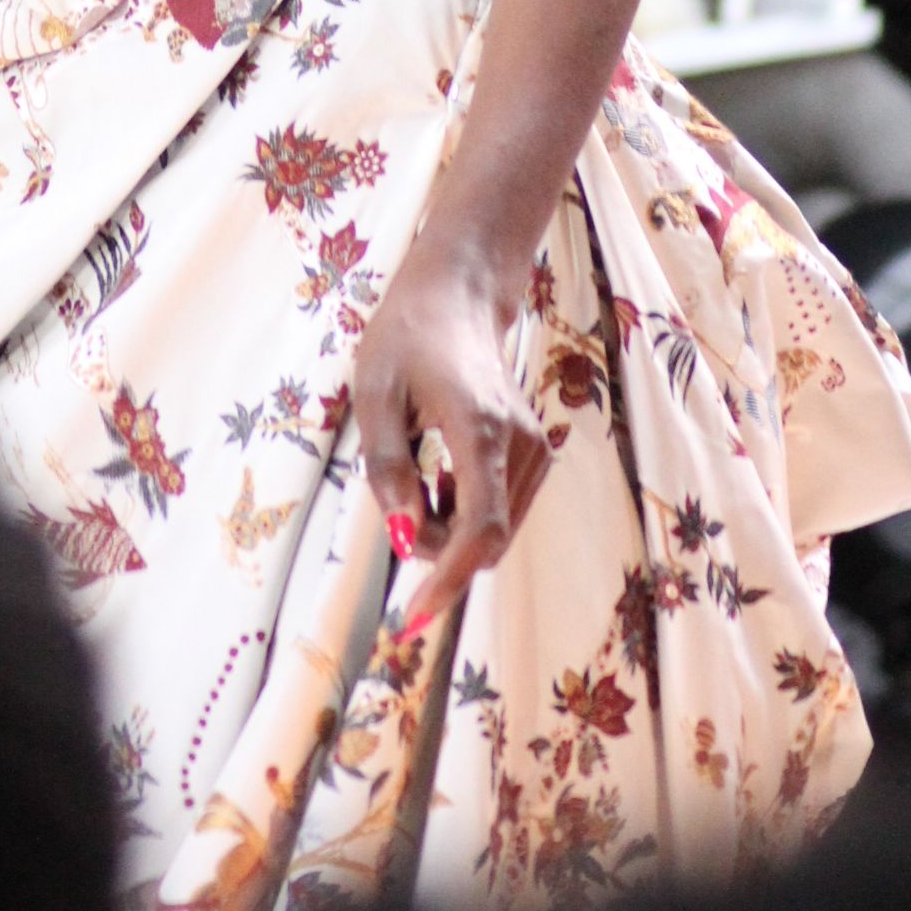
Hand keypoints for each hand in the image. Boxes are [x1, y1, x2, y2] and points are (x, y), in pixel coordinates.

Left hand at [351, 233, 550, 629]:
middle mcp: (522, 445)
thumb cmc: (407, 336)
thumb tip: (407, 539)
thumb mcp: (375, 394)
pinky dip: (464, 514)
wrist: (457, 293)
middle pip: (487, 539)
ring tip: (412, 477)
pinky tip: (436, 478)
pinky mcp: (535, 453)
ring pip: (495, 531)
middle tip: (395, 514)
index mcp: (481, 429)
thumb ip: (388, 469)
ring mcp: (535, 450)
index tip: (413, 617)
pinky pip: (500, 510)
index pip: (480, 531)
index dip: (448, 582)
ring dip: (449, 531)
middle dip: (438, 551)